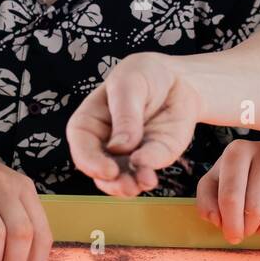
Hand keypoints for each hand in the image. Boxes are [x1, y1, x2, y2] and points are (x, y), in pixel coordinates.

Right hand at [66, 52, 202, 195]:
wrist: (178, 80)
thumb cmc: (144, 74)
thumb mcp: (130, 83)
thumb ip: (125, 114)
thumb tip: (120, 147)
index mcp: (89, 121)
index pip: (81, 145)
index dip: (90, 161)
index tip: (107, 170)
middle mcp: (104, 143)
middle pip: (98, 169)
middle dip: (110, 182)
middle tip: (126, 186)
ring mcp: (128, 154)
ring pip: (119, 179)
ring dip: (128, 186)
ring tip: (143, 182)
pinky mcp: (150, 158)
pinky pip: (145, 172)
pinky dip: (147, 177)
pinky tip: (150, 176)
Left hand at [196, 139, 259, 244]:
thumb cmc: (241, 179)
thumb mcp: (215, 184)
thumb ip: (206, 201)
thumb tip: (216, 220)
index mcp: (238, 150)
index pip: (231, 196)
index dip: (229, 224)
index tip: (231, 235)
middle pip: (254, 210)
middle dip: (248, 228)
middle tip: (248, 228)